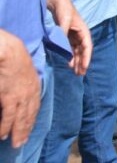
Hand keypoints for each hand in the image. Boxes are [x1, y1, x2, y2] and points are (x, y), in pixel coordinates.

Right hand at [0, 31, 39, 147]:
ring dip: (17, 132)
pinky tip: (3, 135)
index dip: (31, 118)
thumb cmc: (13, 56)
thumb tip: (19, 91)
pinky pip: (8, 116)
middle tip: (22, 142)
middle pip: (29, 115)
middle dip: (26, 129)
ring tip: (15, 143)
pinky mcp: (10, 96)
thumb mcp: (25, 70)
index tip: (28, 127)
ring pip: (20, 118)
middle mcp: (31, 92)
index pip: (35, 106)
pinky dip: (6, 126)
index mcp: (35, 85)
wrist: (9, 51)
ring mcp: (21, 95)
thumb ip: (25, 82)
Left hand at [46, 0, 91, 75]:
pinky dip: (70, 55)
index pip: (87, 47)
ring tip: (75, 71)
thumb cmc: (64, 9)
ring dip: (76, 60)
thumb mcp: (65, 21)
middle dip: (82, 62)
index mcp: (84, 30)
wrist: (57, 2)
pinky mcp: (67, 35)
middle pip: (83, 51)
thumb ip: (64, 34)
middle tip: (79, 74)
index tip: (84, 67)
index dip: (86, 58)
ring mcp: (74, 35)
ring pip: (77, 51)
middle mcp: (80, 34)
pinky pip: (70, 48)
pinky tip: (68, 62)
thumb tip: (62, 46)